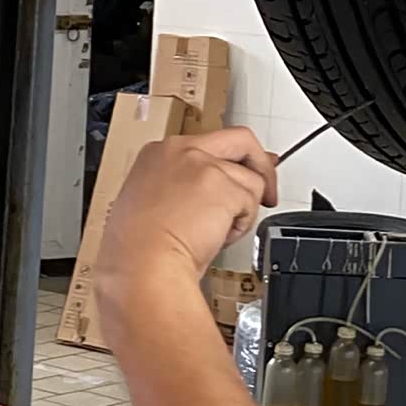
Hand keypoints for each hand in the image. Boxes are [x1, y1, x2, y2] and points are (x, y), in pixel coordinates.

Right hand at [101, 127, 278, 288]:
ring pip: (250, 180)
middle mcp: (182, 151)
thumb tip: (216, 184)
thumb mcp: (150, 202)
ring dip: (241, 211)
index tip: (240, 175)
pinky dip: (240, 226)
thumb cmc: (139, 249)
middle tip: (266, 192)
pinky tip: (216, 237)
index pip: (208, 145)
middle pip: (240, 140)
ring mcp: (204, 165)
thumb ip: (183, 185)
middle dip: (261, 166)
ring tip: (214, 233)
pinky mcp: (223, 185)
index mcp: (159, 153)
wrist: (142, 266)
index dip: (231, 162)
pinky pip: (250, 203)